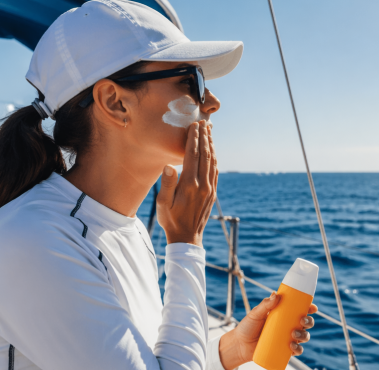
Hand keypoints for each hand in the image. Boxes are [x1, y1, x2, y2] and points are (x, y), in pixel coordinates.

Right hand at [156, 121, 216, 245]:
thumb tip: (169, 166)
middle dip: (204, 137)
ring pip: (212, 162)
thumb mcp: (163, 203)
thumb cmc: (171, 219)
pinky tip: (212, 151)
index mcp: (189, 185)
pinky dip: (214, 158)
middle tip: (203, 122)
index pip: (192, 155)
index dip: (193, 138)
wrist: (187, 237)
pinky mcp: (213, 193)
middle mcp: (202, 185)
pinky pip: (215, 171)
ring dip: (211, 145)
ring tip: (209, 132)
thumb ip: (167, 184)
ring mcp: (210, 189)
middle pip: (205, 155)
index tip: (194, 125)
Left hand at [218, 291, 318, 369]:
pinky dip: (298, 349)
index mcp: (285, 315)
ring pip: (304, 337)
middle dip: (309, 322)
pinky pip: (296, 351)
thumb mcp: (255, 313)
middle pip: (306, 324)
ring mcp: (287, 339)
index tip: (313, 308)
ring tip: (294, 334)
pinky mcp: (284, 351)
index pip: (301, 310)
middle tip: (301, 321)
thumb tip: (276, 294)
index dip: (310, 308)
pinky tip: (293, 347)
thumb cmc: (247, 326)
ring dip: (304, 336)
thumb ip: (265, 304)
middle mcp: (288, 326)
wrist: (239, 345)